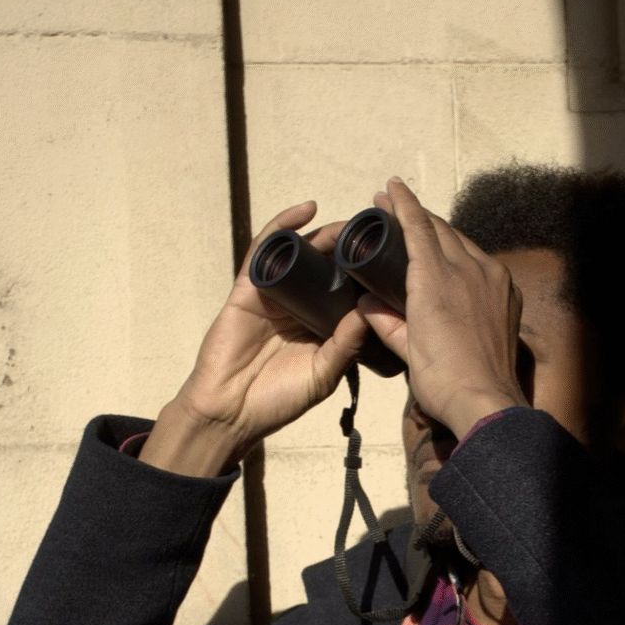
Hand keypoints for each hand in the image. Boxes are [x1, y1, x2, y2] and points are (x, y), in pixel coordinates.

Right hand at [139, 202, 368, 475]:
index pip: (348, 290)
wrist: (231, 413)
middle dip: (350, 249)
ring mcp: (273, 294)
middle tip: (375, 235)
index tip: (393, 257)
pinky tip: (306, 210)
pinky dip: (284, 226)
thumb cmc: (278, 400)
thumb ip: (345, 345)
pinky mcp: (248, 288)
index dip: (367, 273)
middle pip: (328, 266)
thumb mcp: (323, 374)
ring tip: (349, 225)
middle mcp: (300, 305)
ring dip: (324, 234)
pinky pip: (265, 249)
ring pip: (302, 253)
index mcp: (321, 325)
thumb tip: (369, 310)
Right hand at [359, 178, 528, 438]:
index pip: (418, 227)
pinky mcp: (509, 294)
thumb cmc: (442, 379)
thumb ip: (385, 321)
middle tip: (398, 210)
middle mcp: (468, 269)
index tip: (390, 187)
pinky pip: (484, 262)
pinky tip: (456, 264)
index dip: (403, 204)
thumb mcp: (406, 349)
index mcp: (435, 279)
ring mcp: (494, 279)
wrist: (486, 401)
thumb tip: (366, 304)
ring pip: (464, 243)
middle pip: (442, 229)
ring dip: (443, 235)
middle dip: (419, 216)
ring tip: (424, 236)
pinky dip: (465, 256)